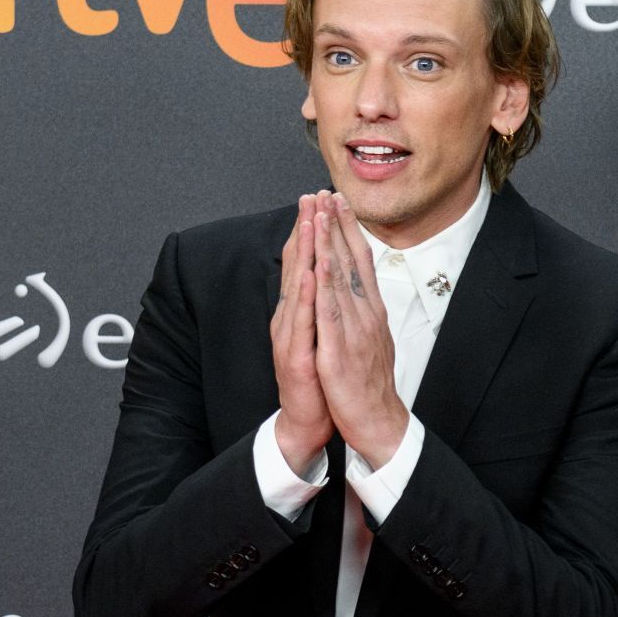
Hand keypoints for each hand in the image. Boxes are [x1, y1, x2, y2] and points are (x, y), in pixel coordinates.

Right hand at [269, 192, 334, 469]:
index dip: (309, 232)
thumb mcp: (321, 334)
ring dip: (302, 253)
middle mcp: (292, 319)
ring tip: (308, 222)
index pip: (304, 264)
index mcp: (300, 312)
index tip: (317, 200)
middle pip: (297, 268)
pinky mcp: (297, 357)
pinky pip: (303, 323)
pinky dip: (306, 297)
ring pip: (297, 288)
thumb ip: (320, 305)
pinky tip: (310, 275)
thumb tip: (326, 277)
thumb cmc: (318, 379)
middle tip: (310, 195)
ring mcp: (291, 337)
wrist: (309, 421)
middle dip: (304, 230)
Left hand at [312, 193, 408, 469]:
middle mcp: (366, 315)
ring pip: (341, 281)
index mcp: (372, 312)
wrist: (378, 422)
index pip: (361, 262)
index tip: (339, 201)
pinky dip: (326, 288)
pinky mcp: (340, 352)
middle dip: (338, 225)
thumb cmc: (371, 384)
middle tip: (328, 191)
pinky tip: (320, 265)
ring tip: (321, 213)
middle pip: (352, 263)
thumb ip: (364, 312)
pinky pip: (331, 316)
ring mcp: (354, 332)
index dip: (349, 230)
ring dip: (330, 245)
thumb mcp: (372, 339)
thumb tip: (360, 288)